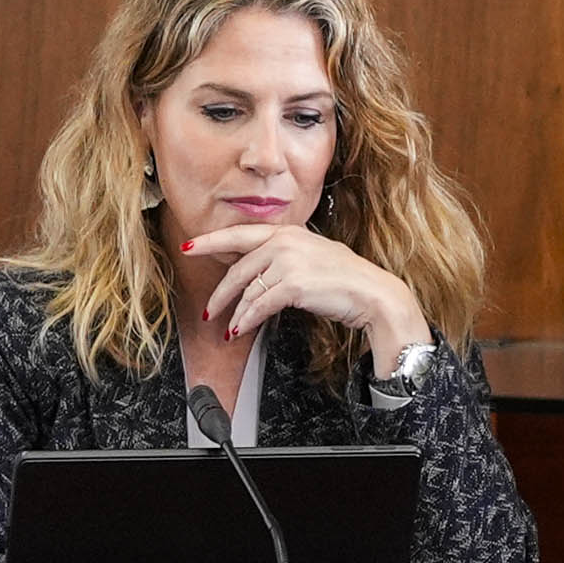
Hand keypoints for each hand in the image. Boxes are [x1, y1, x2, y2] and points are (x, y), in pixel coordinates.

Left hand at [179, 221, 424, 364]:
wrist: (374, 294)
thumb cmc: (349, 279)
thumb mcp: (315, 255)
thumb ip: (287, 255)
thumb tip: (259, 268)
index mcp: (289, 232)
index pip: (240, 234)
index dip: (211, 242)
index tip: (190, 247)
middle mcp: (286, 242)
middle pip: (238, 268)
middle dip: (220, 293)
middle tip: (208, 309)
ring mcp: (288, 262)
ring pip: (247, 290)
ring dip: (235, 313)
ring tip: (228, 326)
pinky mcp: (292, 284)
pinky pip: (259, 305)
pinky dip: (247, 320)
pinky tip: (240, 330)